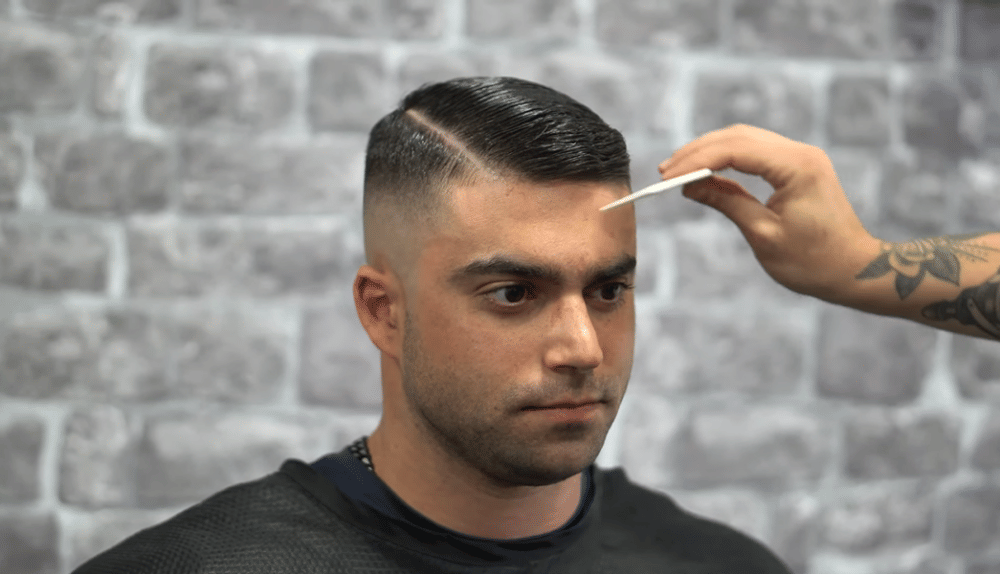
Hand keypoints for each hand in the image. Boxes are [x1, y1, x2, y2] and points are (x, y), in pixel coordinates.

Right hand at [659, 124, 879, 303]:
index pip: (735, 150)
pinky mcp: (799, 167)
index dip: (697, 160)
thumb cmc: (813, 262)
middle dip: (698, 152)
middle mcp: (800, 153)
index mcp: (796, 167)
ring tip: (679, 170)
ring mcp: (801, 157)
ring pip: (745, 140)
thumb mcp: (763, 235)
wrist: (855, 270)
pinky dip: (728, 159)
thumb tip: (689, 186)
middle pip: (738, 137)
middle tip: (665, 172)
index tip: (668, 177)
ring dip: (710, 152)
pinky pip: (756, 152)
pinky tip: (706, 173)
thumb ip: (726, 203)